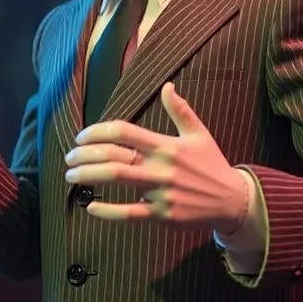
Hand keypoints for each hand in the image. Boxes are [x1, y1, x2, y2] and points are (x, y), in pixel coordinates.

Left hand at [64, 82, 250, 231]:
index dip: (97, 131)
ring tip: (71, 175)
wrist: (233, 201)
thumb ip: (181, 110)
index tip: (82, 137)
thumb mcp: (199, 134)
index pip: (124, 131)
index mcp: (167, 145)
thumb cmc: (212, 165)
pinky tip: (90, 205)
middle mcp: (161, 167)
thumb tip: (168, 86)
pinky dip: (106, 210)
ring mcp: (161, 191)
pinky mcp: (162, 215)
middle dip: (84, 155)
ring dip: (88, 176)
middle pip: (113, 156)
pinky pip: (129, 213)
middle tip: (69, 157)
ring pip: (117, 179)